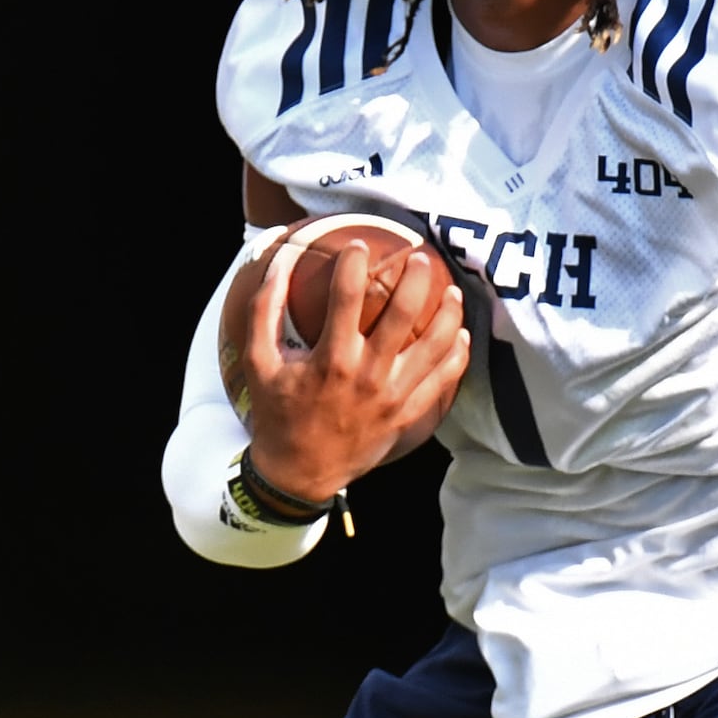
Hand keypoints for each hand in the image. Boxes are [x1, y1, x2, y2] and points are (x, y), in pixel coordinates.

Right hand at [231, 235, 468, 503]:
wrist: (299, 472)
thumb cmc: (277, 413)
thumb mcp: (258, 362)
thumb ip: (264, 310)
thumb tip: (277, 262)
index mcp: (330, 359)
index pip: (346, 296)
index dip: (354, 263)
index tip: (358, 245)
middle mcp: (366, 375)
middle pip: (402, 315)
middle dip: (414, 280)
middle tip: (420, 258)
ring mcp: (391, 397)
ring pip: (433, 348)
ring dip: (447, 315)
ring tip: (453, 292)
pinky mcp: (406, 415)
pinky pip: (441, 382)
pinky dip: (455, 357)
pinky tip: (460, 335)